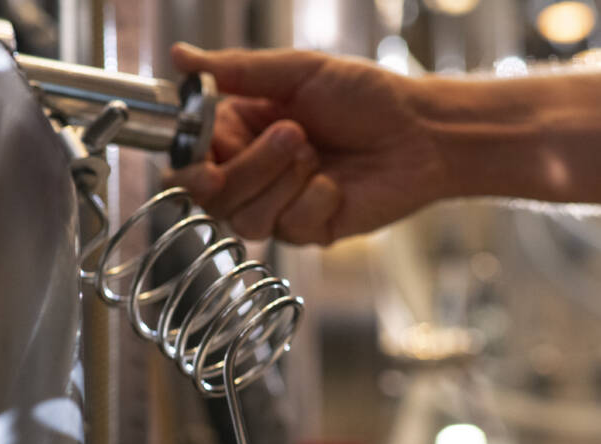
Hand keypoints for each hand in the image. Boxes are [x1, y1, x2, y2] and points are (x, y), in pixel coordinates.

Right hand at [166, 43, 451, 244]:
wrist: (420, 133)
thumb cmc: (365, 96)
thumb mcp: (298, 71)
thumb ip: (236, 70)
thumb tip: (180, 56)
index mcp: (240, 129)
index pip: (192, 160)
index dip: (192, 166)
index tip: (206, 162)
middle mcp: (254, 171)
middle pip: (215, 196)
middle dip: (252, 168)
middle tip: (294, 134)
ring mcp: (279, 205)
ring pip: (247, 219)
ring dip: (283, 183)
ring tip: (318, 155)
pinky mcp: (308, 231)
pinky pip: (290, 227)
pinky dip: (316, 199)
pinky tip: (338, 185)